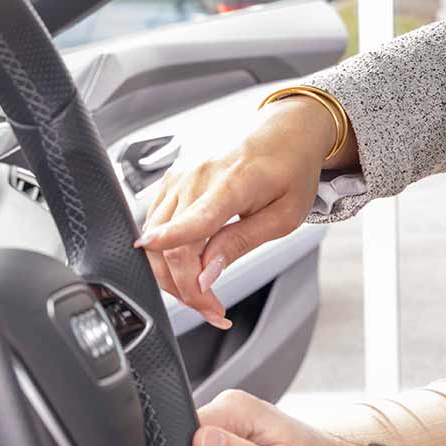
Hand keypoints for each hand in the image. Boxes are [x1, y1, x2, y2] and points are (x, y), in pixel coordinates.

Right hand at [136, 97, 347, 327]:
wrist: (284, 136)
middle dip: (186, 287)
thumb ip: (241, 243)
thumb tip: (206, 274)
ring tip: (203, 295)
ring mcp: (179, 178)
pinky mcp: (171, 183)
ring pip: (155, 241)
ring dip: (173, 276)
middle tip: (212, 310)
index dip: (173, 244)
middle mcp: (197, 177)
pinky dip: (167, 256)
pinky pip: (157, 227)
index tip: (155, 260)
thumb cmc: (290, 172)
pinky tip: (191, 270)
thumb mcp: (284, 216)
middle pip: (170, 244)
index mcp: (233, 183)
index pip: (194, 218)